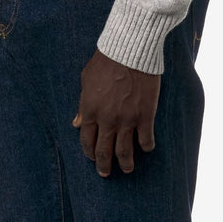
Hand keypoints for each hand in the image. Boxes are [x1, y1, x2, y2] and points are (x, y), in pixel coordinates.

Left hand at [72, 48, 159, 175]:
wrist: (130, 48)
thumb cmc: (106, 60)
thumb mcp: (86, 80)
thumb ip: (82, 104)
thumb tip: (76, 123)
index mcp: (90, 110)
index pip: (86, 140)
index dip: (89, 152)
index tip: (93, 157)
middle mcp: (107, 119)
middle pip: (104, 152)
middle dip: (104, 166)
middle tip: (106, 173)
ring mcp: (127, 120)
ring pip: (124, 152)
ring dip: (125, 164)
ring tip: (127, 169)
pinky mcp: (145, 116)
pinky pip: (146, 141)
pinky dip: (146, 147)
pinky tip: (146, 147)